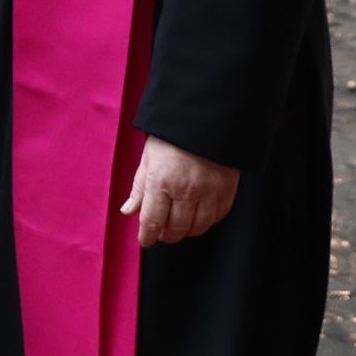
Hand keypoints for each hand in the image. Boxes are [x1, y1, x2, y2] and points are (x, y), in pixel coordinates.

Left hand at [121, 136, 239, 244]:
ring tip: (179, 222)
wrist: (207, 116)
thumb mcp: (149, 157)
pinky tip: (198, 213)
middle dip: (166, 234)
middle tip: (162, 230)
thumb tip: (128, 210)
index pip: (152, 221)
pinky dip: (206, 220)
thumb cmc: (173, 135)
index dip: (147, 236)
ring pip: (198, 227)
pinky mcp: (227, 190)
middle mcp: (186, 190)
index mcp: (161, 181)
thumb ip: (140, 187)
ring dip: (186, 230)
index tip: (145, 240)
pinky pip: (217, 217)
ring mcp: (209, 192)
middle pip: (176, 229)